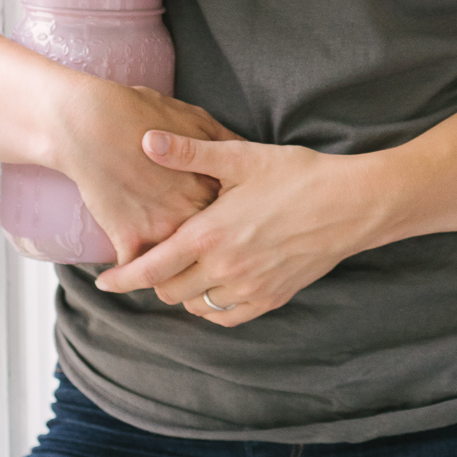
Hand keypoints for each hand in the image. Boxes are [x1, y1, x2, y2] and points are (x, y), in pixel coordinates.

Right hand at [49, 83, 241, 268]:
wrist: (91, 123)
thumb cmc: (142, 113)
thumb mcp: (194, 118)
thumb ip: (222, 141)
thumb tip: (244, 151)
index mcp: (212, 184)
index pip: (232, 217)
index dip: (227, 223)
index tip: (225, 228)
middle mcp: (193, 211)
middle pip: (208, 247)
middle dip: (206, 255)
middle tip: (202, 260)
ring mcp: (162, 228)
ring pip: (176, 267)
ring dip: (172, 273)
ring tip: (169, 277)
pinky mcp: (130, 239)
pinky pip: (136, 272)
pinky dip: (130, 275)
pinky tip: (126, 275)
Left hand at [94, 131, 386, 325]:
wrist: (353, 204)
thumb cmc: (298, 175)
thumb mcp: (242, 157)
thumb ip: (190, 153)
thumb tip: (147, 140)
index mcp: (210, 234)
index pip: (151, 268)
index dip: (122, 278)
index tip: (103, 282)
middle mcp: (225, 268)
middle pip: (169, 291)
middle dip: (155, 279)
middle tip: (154, 259)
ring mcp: (250, 288)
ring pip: (196, 306)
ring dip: (183, 292)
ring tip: (185, 268)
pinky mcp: (272, 298)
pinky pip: (227, 316)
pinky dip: (213, 306)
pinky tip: (216, 284)